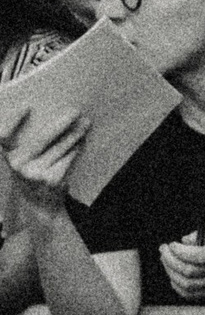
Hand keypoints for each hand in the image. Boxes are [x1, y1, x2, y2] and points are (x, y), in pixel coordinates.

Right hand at [0, 103, 84, 222]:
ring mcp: (34, 173)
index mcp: (8, 157)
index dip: (12, 121)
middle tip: (75, 111)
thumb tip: (54, 114)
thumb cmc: (33, 176)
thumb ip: (28, 144)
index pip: (3, 137)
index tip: (27, 106)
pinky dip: (77, 148)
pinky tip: (82, 141)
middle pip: (41, 139)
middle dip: (61, 123)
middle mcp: (17, 165)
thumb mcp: (24, 161)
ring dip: (75, 134)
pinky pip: (68, 158)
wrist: (40, 208)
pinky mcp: (51, 179)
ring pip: (60, 147)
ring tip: (86, 123)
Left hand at [160, 219, 204, 301]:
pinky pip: (189, 294)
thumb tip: (183, 242)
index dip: (179, 252)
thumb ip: (200, 231)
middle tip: (163, 251)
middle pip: (189, 272)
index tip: (171, 244)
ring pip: (186, 285)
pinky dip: (176, 285)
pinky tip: (173, 274)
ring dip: (170, 272)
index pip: (199, 256)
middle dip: (170, 260)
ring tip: (166, 260)